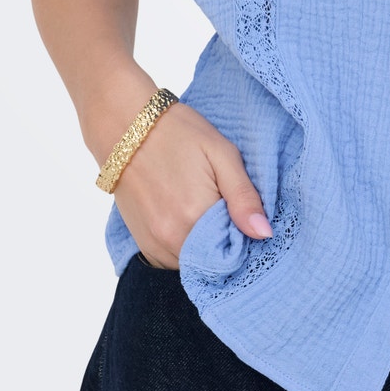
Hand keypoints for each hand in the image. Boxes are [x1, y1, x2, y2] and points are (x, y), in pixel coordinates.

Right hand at [104, 100, 273, 270]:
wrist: (126, 127)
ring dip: (206, 246)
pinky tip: (187, 216)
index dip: (245, 234)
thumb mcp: (222, 153)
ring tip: (204, 207)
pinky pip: (173, 261)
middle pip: (215, 260)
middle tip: (225, 206)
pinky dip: (186, 247)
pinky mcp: (143, 244)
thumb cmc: (178, 133)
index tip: (244, 213)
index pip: (237, 249)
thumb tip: (264, 234)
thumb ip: (244, 196)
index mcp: (196, 216)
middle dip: (226, 241)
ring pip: (195, 263)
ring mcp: (154, 244)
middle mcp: (172, 238)